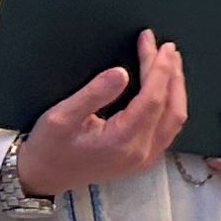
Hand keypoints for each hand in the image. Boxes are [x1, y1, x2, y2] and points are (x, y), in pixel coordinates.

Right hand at [16, 39, 187, 199]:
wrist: (44, 177)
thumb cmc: (49, 147)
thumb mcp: (62, 116)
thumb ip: (94, 94)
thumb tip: (121, 73)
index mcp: (122, 141)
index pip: (153, 98)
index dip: (158, 68)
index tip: (156, 44)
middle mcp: (141, 152)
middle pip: (170, 106)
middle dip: (171, 73)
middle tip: (166, 47)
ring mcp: (145, 158)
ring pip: (175, 118)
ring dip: (176, 88)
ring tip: (171, 62)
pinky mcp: (144, 158)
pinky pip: (169, 127)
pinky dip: (171, 103)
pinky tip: (167, 88)